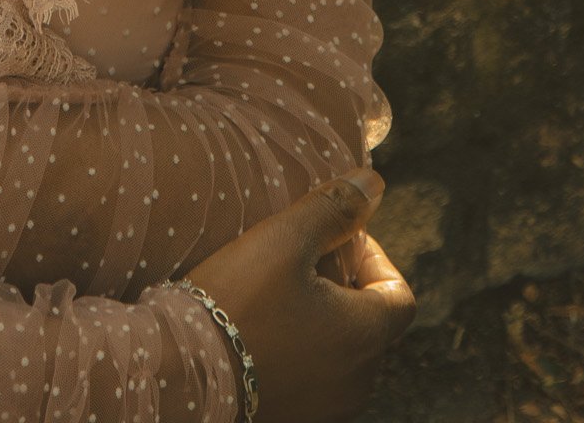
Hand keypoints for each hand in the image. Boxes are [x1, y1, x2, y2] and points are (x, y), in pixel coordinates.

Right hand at [185, 169, 416, 422]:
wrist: (185, 370)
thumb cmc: (239, 301)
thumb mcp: (283, 240)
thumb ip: (333, 209)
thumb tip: (375, 183)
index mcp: (365, 335)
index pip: (398, 294)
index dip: (373, 259)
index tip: (332, 241)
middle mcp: (359, 379)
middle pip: (369, 321)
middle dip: (343, 285)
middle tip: (297, 260)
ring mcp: (329, 405)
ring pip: (342, 350)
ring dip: (322, 318)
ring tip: (275, 292)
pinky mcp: (299, 416)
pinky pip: (316, 375)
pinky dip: (302, 349)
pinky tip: (263, 329)